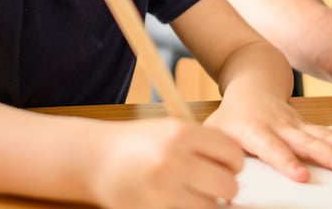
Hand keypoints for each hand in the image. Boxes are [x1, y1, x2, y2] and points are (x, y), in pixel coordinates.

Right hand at [89, 118, 243, 208]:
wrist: (94, 159)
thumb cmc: (137, 143)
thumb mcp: (171, 129)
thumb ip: (204, 145)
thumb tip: (236, 170)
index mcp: (181, 134)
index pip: (232, 153)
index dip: (234, 162)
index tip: (228, 166)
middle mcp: (174, 161)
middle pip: (227, 184)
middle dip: (226, 187)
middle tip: (216, 185)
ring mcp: (163, 190)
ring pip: (212, 208)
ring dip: (210, 204)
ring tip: (196, 194)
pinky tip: (182, 202)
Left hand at [205, 89, 331, 182]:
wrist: (252, 82)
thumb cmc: (231, 114)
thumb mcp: (214, 132)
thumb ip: (215, 155)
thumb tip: (215, 182)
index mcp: (255, 130)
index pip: (273, 149)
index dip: (287, 162)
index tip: (302, 176)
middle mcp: (281, 126)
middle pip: (308, 144)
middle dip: (331, 158)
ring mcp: (298, 123)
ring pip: (325, 137)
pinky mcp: (309, 124)